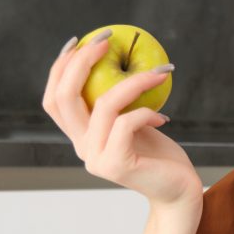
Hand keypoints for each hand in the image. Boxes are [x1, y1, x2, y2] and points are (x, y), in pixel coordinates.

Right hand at [43, 33, 202, 207]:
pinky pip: (126, 123)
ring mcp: (96, 159)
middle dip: (81, 62)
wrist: (178, 193)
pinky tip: (163, 117)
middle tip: (107, 40)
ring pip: (103, 105)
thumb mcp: (136, 122)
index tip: (82, 40)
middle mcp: (81, 148)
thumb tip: (118, 56)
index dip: (61, 68)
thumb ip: (119, 103)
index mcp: (80, 137)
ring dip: (134, 81)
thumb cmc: (160, 156)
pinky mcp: (116, 166)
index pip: (54, 99)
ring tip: (160, 73)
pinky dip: (146, 111)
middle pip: (64, 98)